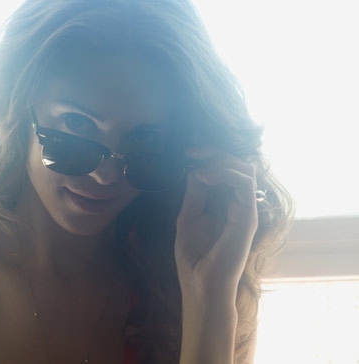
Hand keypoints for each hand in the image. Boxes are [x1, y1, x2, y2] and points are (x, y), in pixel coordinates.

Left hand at [174, 145, 258, 299]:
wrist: (201, 283)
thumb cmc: (194, 255)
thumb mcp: (189, 216)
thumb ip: (196, 192)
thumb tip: (197, 167)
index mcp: (223, 203)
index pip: (224, 169)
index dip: (209, 155)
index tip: (188, 153)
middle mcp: (237, 203)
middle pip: (237, 164)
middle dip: (214, 152)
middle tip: (193, 153)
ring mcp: (244, 209)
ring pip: (244, 169)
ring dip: (221, 161)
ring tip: (201, 170)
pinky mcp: (248, 217)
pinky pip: (245, 184)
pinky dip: (225, 173)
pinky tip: (206, 177)